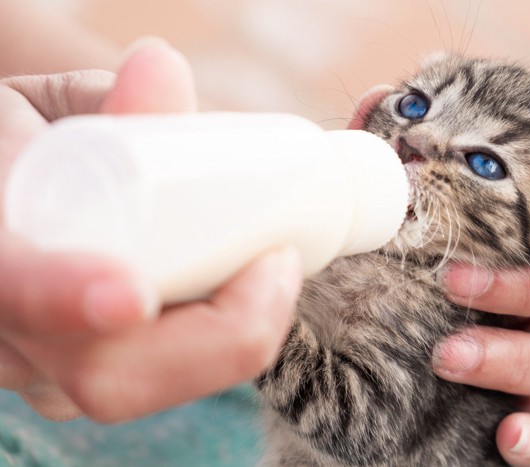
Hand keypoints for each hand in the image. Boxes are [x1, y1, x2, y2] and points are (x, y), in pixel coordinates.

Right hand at [0, 39, 301, 421]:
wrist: (11, 189)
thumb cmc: (24, 144)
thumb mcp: (50, 109)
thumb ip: (108, 101)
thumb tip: (161, 67)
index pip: (16, 290)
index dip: (70, 299)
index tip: (134, 294)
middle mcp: (11, 333)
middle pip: (108, 377)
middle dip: (219, 334)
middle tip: (279, 262)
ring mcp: (51, 367)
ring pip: (146, 386)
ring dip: (232, 338)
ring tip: (274, 269)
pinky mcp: (94, 374)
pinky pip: (165, 379)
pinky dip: (221, 344)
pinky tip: (251, 294)